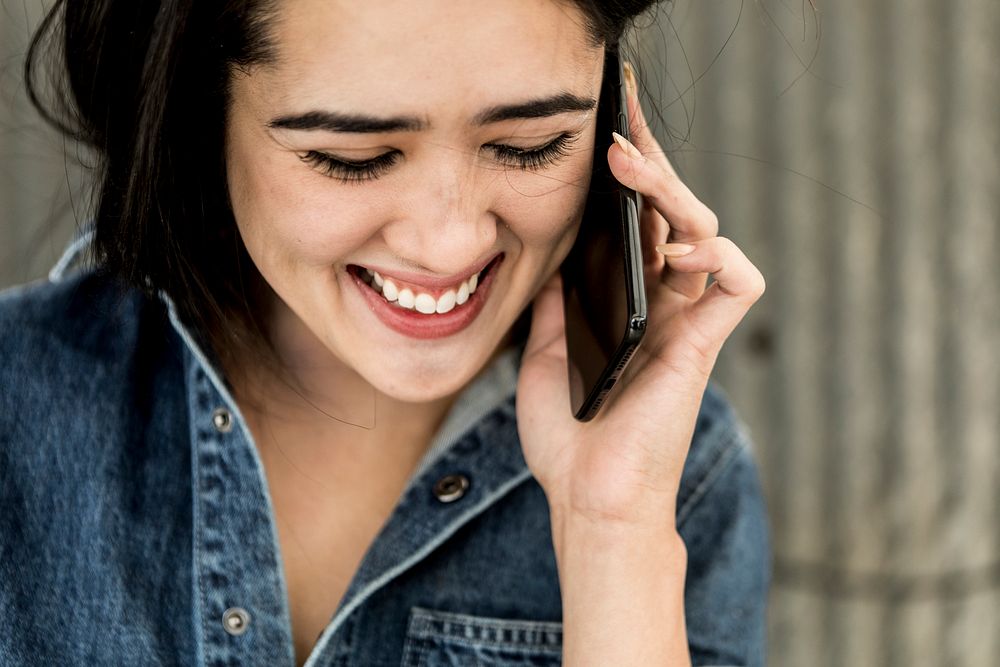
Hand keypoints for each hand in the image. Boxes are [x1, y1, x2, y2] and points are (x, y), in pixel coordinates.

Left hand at [515, 64, 765, 528]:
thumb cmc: (570, 439)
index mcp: (629, 304)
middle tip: (619, 122)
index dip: (626, 180)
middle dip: (649, 164)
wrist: (589, 498)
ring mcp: (687, 323)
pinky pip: (737, 282)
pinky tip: (679, 243)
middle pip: (671, 214)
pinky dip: (717, 251)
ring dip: (671, 190)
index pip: (636, 224)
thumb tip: (552, 259)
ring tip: (630, 163)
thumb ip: (556, 306)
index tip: (601, 135)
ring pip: (704, 232)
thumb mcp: (544, 356)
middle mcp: (664, 305)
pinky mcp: (705, 344)